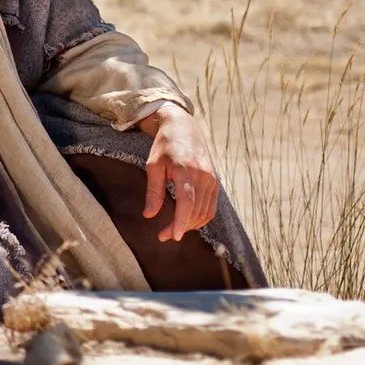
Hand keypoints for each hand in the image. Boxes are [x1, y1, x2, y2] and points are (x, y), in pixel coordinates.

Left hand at [138, 102, 219, 241]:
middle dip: (181, 227)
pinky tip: (186, 220)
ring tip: (172, 230)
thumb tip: (149, 215)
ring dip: (190, 225)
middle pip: (195, 211)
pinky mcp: (215, 182)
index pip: (187, 202)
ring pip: (205, 212)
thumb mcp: (153, 165)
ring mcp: (212, 179)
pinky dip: (200, 217)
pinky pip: (211, 207)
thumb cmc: (164, 146)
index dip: (181, 222)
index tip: (173, 236)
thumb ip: (153, 191)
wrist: (183, 127)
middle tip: (163, 236)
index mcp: (186, 170)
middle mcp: (203, 176)